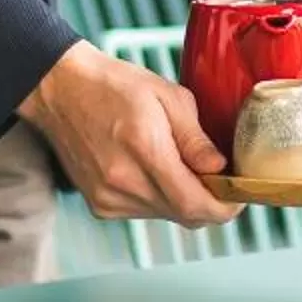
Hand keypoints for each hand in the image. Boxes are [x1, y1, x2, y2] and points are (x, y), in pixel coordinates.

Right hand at [17, 43, 241, 226]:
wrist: (61, 91)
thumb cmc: (115, 86)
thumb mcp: (168, 96)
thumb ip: (196, 138)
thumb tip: (219, 169)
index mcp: (145, 152)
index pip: (195, 204)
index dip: (225, 207)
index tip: (240, 196)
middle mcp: (123, 183)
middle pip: (184, 215)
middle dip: (210, 203)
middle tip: (222, 180)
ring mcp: (108, 199)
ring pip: (165, 215)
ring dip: (184, 199)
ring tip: (184, 167)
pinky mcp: (99, 205)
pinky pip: (143, 212)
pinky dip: (159, 198)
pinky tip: (155, 170)